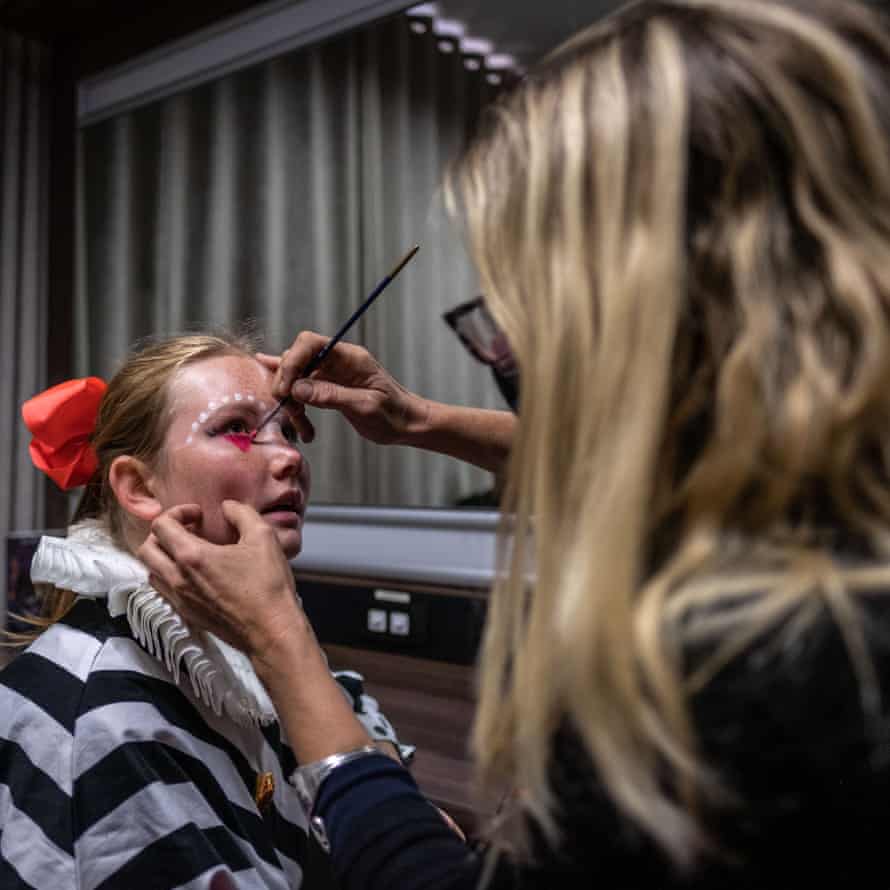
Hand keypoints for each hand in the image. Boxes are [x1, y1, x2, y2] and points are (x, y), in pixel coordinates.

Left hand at [138, 501, 306, 658]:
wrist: (271, 630)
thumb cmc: (268, 586)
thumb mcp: (263, 536)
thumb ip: (241, 513)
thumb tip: (229, 507)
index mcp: (192, 557)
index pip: (161, 526)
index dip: (177, 512)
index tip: (198, 515)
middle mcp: (178, 579)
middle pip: (146, 549)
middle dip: (163, 534)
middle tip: (188, 530)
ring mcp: (180, 599)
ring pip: (151, 571)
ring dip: (163, 556)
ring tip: (189, 551)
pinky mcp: (187, 614)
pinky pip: (164, 591)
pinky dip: (170, 576)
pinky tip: (196, 574)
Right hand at [264, 331, 429, 445]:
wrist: (408, 424)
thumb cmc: (394, 415)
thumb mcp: (365, 407)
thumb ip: (331, 395)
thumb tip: (297, 388)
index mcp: (350, 357)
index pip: (310, 343)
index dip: (291, 361)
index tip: (286, 389)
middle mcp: (338, 361)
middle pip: (298, 359)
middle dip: (287, 383)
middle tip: (291, 410)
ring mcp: (332, 374)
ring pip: (297, 378)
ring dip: (292, 401)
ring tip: (303, 426)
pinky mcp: (329, 387)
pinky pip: (303, 387)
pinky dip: (291, 394)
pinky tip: (277, 390)